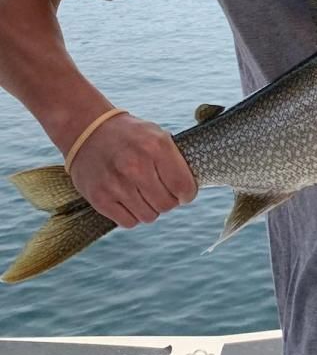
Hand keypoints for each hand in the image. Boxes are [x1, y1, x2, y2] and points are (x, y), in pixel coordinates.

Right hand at [67, 113, 197, 228]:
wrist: (88, 132)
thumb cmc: (129, 135)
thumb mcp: (157, 134)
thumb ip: (175, 159)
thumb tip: (190, 187)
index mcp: (156, 147)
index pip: (183, 186)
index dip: (187, 193)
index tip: (184, 192)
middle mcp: (136, 166)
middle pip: (167, 204)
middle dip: (169, 201)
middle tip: (162, 191)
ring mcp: (116, 184)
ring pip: (149, 216)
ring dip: (150, 208)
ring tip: (143, 192)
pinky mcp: (100, 198)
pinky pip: (129, 222)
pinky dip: (132, 215)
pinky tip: (129, 199)